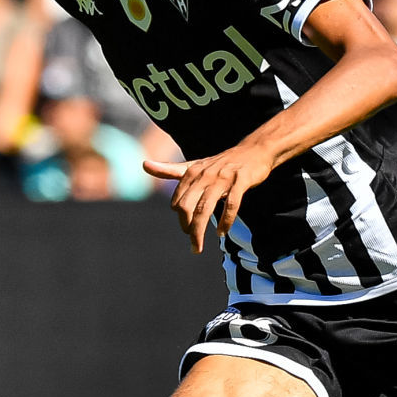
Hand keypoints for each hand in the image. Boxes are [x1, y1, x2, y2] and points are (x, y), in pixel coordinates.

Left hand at [143, 146, 275, 253]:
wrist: (253, 150)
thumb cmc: (221, 163)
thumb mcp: (194, 166)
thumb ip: (169, 170)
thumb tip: (143, 165)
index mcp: (192, 172)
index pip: (178, 202)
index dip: (181, 218)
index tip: (187, 229)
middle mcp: (205, 175)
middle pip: (188, 207)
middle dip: (187, 228)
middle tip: (193, 243)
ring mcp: (224, 178)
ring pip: (206, 208)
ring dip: (200, 231)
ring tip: (197, 247)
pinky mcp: (241, 181)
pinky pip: (232, 204)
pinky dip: (226, 220)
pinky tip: (221, 232)